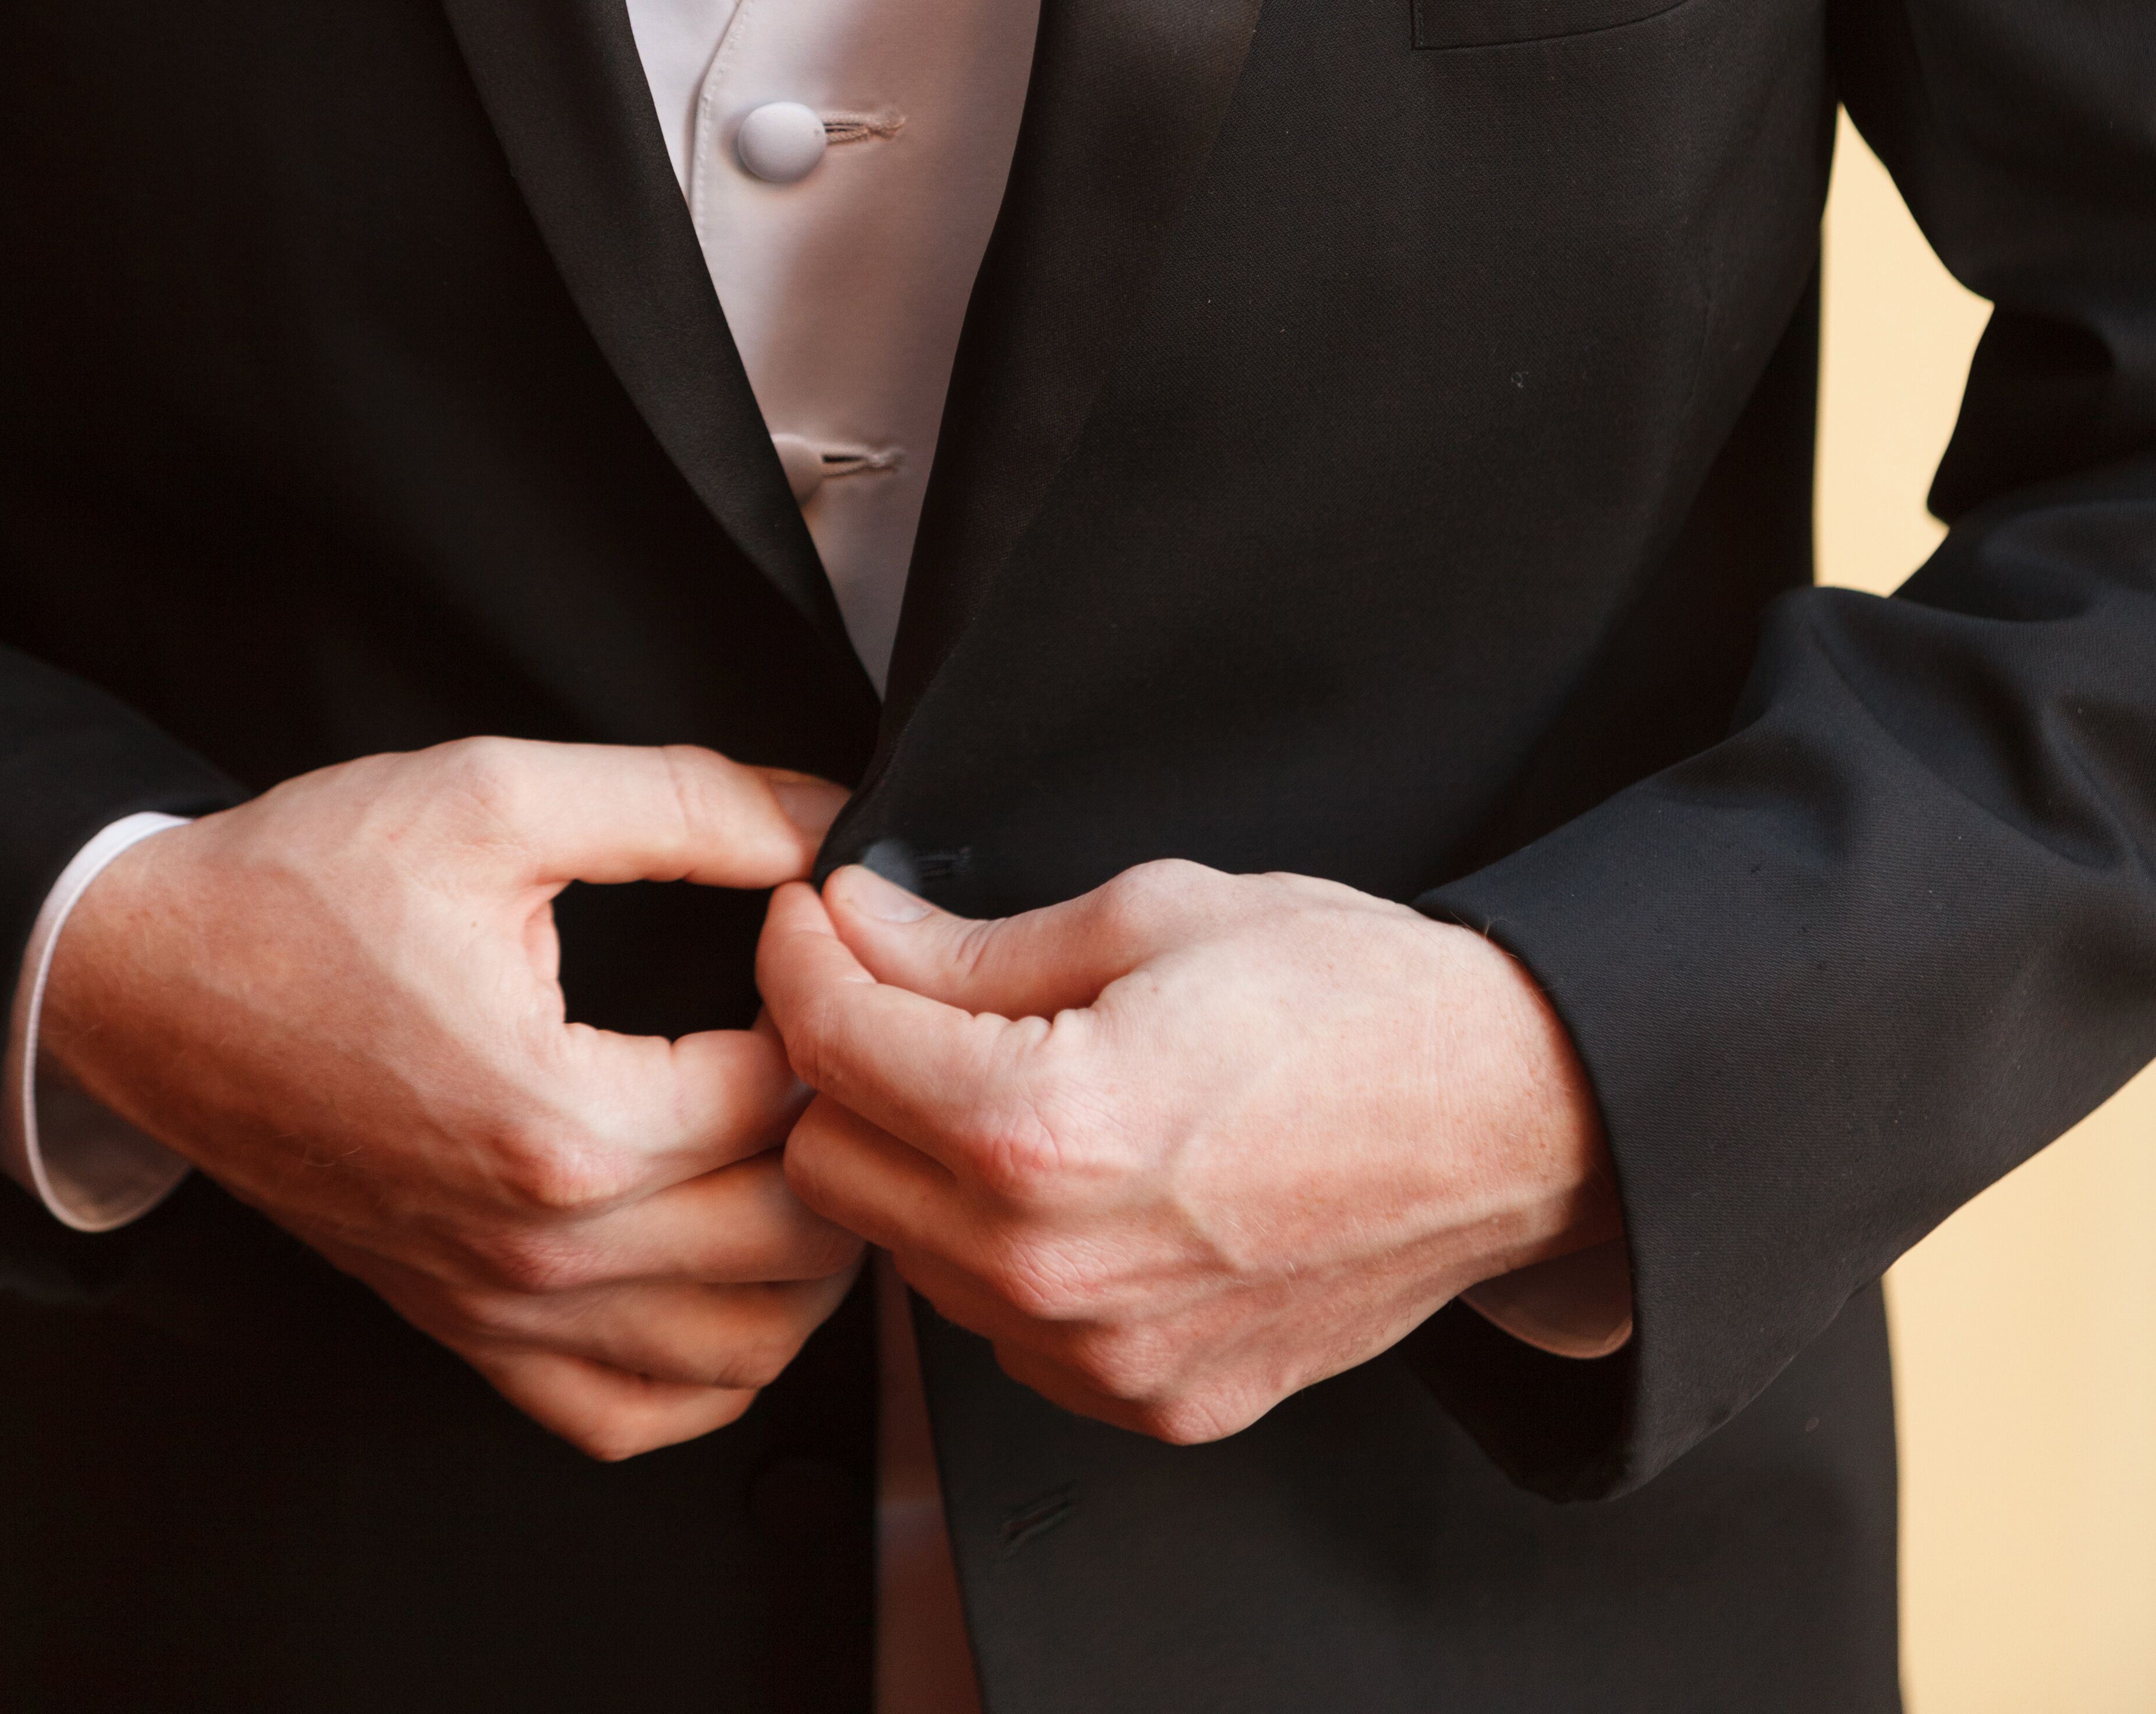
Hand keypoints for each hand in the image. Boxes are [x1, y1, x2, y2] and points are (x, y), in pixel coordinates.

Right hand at [40, 738, 862, 1459]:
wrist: (152, 978)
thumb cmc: (304, 890)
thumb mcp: (502, 796)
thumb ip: (685, 802)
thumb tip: (819, 823)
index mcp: (563, 1123)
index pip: (791, 1101)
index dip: (831, 1011)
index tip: (810, 949)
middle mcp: (540, 1250)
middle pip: (794, 1242)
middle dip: (842, 1135)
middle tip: (832, 1042)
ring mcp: (502, 1310)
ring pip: (743, 1350)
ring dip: (807, 1254)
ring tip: (801, 1139)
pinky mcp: (468, 1332)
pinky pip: (636, 1413)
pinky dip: (712, 1357)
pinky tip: (726, 1259)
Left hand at [758, 857, 1626, 1443]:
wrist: (1509, 1117)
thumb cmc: (1357, 1002)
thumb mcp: (1154, 912)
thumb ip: (974, 943)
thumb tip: (858, 927)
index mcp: (1046, 1131)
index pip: (831, 1039)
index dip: (803, 953)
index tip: (813, 919)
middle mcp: (1054, 1269)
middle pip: (830, 1162)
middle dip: (843, 1061)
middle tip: (900, 990)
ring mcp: (1099, 1355)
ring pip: (902, 1253)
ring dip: (915, 1160)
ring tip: (1001, 1076)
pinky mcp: (1144, 1401)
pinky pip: (995, 1326)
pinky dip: (994, 1248)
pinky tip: (1068, 1175)